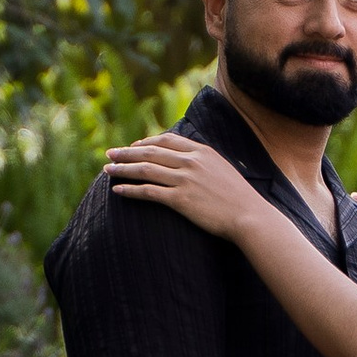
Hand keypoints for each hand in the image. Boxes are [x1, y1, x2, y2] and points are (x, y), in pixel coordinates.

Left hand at [102, 130, 258, 240]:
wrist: (248, 215)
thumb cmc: (238, 197)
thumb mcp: (223, 169)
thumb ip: (204, 162)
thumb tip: (191, 161)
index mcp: (201, 151)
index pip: (166, 141)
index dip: (146, 142)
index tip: (133, 146)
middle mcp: (191, 161)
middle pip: (150, 152)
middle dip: (127, 152)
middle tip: (110, 154)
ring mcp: (185, 180)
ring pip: (145, 170)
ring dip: (123, 169)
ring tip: (107, 170)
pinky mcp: (180, 200)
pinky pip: (148, 192)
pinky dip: (130, 190)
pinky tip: (118, 191)